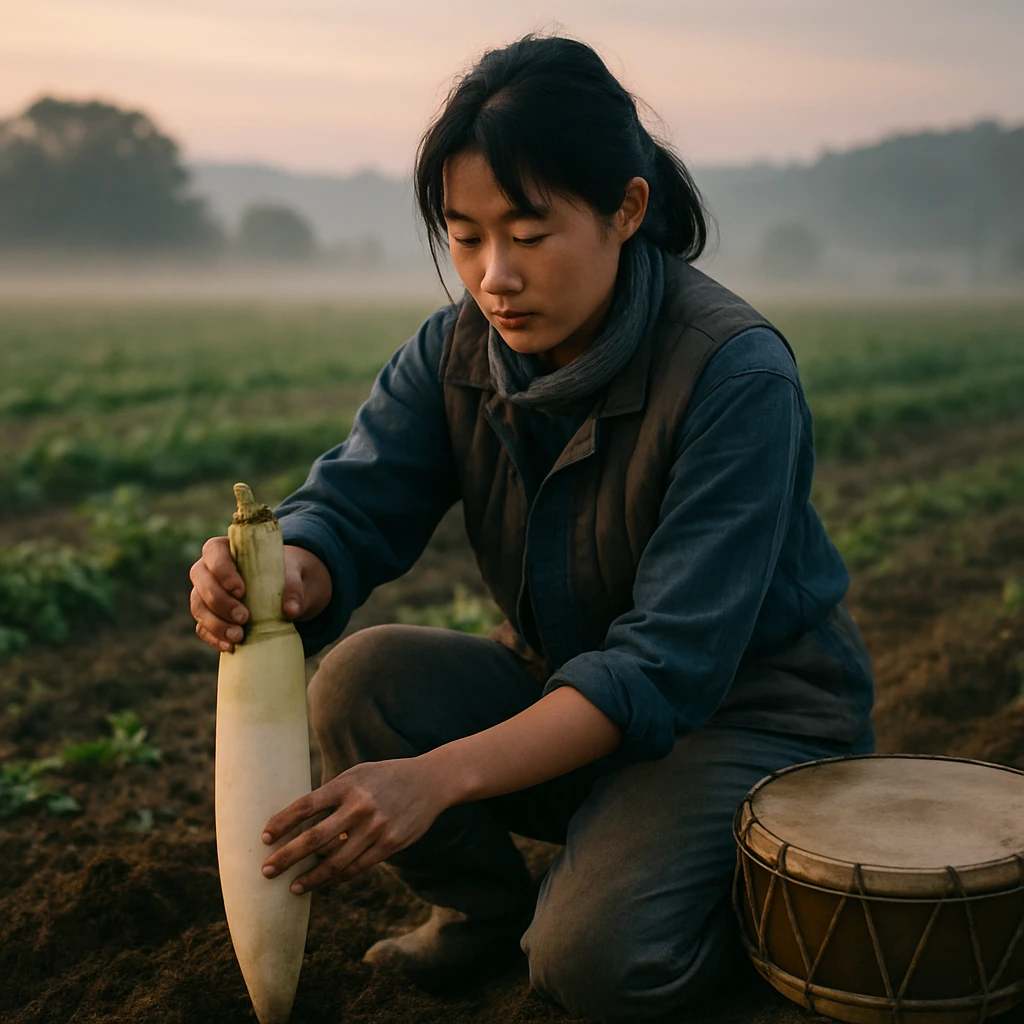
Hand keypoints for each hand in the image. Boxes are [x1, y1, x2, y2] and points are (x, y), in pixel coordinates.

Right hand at [189, 538, 331, 651]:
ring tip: (238, 636)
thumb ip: (294, 588)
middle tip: (244, 617)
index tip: (241, 590)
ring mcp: (206, 593)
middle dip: (219, 601)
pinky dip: (214, 637)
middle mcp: (210, 569)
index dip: (222, 571)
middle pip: (201, 580)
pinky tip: (229, 647)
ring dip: (215, 623)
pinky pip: (202, 627)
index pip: (214, 551)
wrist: (284, 594)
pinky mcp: (209, 615)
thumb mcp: (295, 575)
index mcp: (228, 549)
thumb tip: (291, 610)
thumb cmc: (285, 575)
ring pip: (198, 606)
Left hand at [260, 757, 451, 893]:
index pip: (305, 806)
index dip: (282, 823)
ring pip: (335, 861)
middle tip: (267, 871)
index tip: (264, 838)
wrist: (430, 781)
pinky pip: (357, 867)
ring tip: (293, 888)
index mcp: (347, 784)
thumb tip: (298, 822)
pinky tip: (324, 885)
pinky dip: (338, 878)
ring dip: (310, 878)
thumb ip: (332, 794)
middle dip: (286, 857)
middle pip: (314, 838)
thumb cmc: (386, 777)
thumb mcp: (358, 775)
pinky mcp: (390, 844)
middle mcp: (359, 806)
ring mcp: (375, 827)